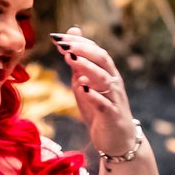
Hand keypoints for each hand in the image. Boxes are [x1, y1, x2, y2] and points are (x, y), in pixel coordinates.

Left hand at [53, 29, 139, 155]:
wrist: (117, 140)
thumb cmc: (99, 110)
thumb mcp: (85, 83)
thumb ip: (79, 62)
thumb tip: (71, 34)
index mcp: (107, 73)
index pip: (95, 50)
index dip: (78, 42)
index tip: (57, 37)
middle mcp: (114, 82)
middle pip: (103, 59)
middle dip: (83, 50)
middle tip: (63, 45)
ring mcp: (114, 98)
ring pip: (104, 78)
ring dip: (86, 67)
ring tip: (69, 59)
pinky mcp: (112, 115)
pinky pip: (104, 103)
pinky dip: (93, 95)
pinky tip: (82, 87)